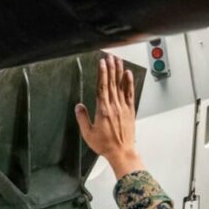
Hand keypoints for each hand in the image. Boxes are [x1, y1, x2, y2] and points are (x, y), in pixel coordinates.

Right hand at [75, 54, 144, 178]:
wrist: (122, 152)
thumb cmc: (105, 144)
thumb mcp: (88, 133)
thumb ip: (82, 118)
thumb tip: (78, 106)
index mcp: (103, 110)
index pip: (102, 87)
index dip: (102, 73)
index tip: (102, 63)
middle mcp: (114, 106)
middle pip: (111, 83)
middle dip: (110, 68)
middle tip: (109, 56)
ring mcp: (123, 107)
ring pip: (120, 85)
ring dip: (119, 71)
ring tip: (118, 60)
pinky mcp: (130, 110)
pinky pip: (129, 93)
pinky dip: (129, 83)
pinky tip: (128, 74)